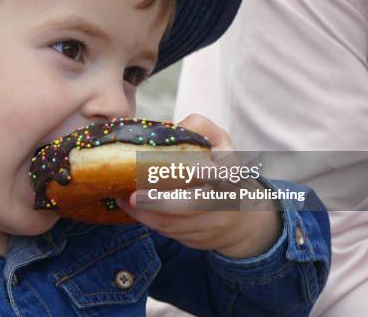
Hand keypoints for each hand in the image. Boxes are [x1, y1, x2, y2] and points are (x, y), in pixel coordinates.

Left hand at [116, 114, 282, 258]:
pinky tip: (134, 210)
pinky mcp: (199, 241)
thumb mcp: (222, 145)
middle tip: (132, 196)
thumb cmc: (224, 172)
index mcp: (231, 175)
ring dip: (145, 214)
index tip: (188, 168)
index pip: (222, 174)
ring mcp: (212, 226)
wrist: (245, 220)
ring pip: (175, 225)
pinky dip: (150, 222)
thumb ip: (202, 129)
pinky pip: (171, 234)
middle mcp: (224, 203)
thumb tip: (176, 126)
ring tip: (123, 200)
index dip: (205, 172)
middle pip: (192, 205)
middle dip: (160, 202)